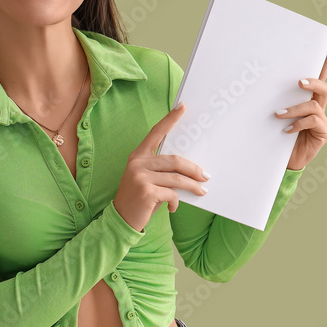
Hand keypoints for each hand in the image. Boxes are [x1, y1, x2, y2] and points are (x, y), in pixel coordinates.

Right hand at [113, 102, 208, 232]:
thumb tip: (191, 170)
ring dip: (192, 186)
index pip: (156, 132)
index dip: (170, 119)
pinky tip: (173, 208)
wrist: (121, 219)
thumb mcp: (147, 179)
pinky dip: (176, 202)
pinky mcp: (146, 192)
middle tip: (206, 176)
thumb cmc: (139, 198)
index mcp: (138, 155)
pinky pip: (171, 193)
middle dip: (194, 169)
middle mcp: (138, 163)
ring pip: (176, 178)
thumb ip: (162, 171)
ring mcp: (141, 177)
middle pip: (174, 160)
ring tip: (201, 192)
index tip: (182, 107)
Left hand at [276, 44, 326, 170]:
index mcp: (308, 99)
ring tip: (279, 114)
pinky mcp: (323, 133)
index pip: (319, 77)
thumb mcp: (275, 116)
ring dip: (295, 109)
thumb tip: (258, 85)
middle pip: (323, 87)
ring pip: (314, 105)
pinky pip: (314, 121)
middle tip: (298, 82)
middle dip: (312, 81)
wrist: (284, 161)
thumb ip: (275, 102)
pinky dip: (299, 123)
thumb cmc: (277, 136)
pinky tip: (287, 130)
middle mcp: (318, 107)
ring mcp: (322, 120)